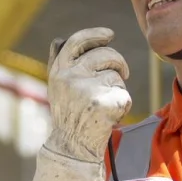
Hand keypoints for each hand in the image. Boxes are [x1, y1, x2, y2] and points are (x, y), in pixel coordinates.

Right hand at [44, 28, 131, 162]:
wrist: (72, 146)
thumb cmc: (68, 114)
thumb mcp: (57, 87)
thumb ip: (58, 63)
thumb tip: (59, 39)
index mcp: (59, 71)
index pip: (77, 42)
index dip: (95, 35)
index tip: (110, 34)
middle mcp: (71, 77)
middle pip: (106, 54)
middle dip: (119, 62)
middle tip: (123, 73)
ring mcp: (88, 90)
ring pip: (116, 76)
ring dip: (117, 87)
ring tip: (105, 103)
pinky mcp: (105, 103)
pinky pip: (124, 94)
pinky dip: (122, 104)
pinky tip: (110, 115)